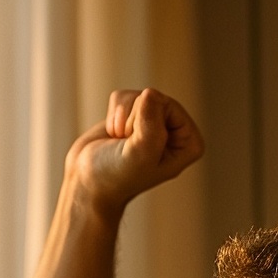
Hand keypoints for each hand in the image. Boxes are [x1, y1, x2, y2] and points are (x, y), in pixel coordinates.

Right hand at [63, 88, 202, 214]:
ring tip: (120, 143)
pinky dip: (113, 116)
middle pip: (154, 98)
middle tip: (126, 145)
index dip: (147, 121)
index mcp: (189, 145)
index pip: (170, 106)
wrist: (88, 185)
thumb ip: (151, 123)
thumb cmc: (116, 177)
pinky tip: (113, 137)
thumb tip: (149, 93)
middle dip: (132, 119)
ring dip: (121, 119)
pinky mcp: (134, 117)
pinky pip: (124, 96)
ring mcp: (155, 123)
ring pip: (138, 96)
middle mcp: (176, 132)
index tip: (139, 146)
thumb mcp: (141, 154)